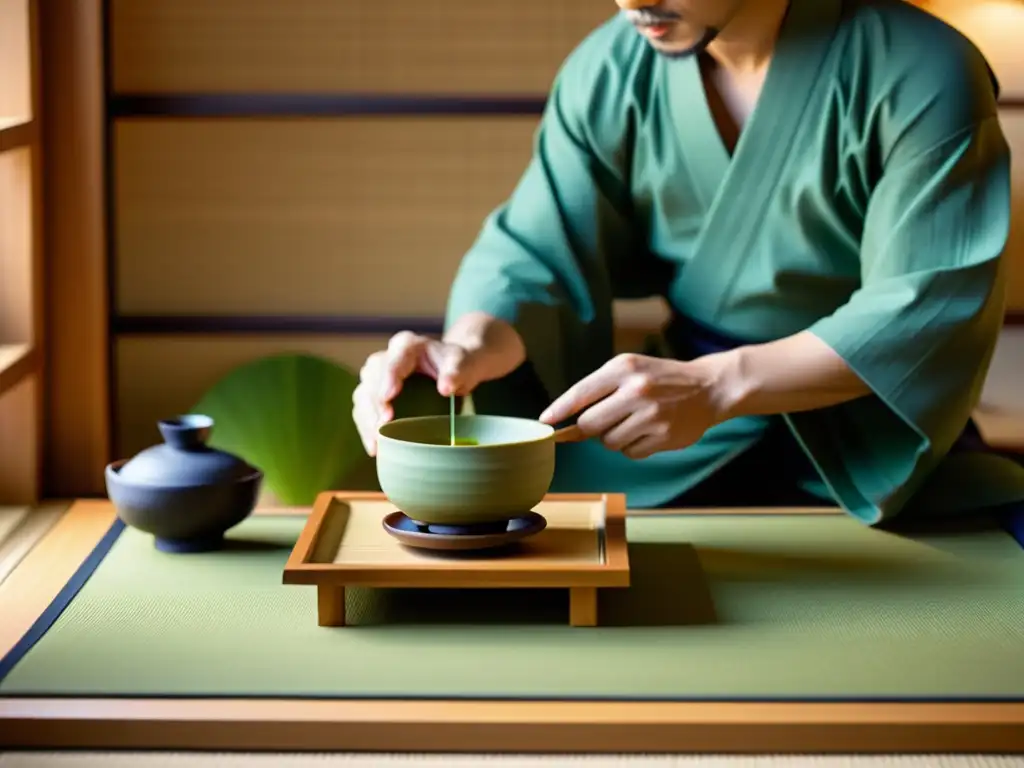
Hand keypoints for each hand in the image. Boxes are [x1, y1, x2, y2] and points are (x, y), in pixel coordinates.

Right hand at [352, 331, 485, 455]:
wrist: (453, 370)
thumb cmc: (458, 365)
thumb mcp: (464, 364)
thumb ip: (457, 371)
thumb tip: (446, 388)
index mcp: (407, 346)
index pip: (393, 361)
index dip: (387, 379)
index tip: (387, 399)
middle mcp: (387, 358)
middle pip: (371, 379)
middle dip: (374, 404)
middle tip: (382, 427)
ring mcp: (378, 376)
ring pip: (363, 395)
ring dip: (366, 420)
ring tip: (375, 444)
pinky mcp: (374, 394)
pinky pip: (364, 411)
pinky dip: (367, 429)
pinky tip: (375, 448)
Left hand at [538, 353, 725, 459]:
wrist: (708, 388)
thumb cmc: (660, 378)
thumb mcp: (630, 370)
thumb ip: (597, 390)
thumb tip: (564, 422)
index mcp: (623, 368)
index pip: (581, 393)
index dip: (559, 410)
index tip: (544, 423)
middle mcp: (636, 389)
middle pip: (589, 425)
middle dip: (590, 428)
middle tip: (605, 421)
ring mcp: (651, 414)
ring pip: (609, 442)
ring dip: (614, 438)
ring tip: (633, 422)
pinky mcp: (664, 436)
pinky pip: (630, 453)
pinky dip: (633, 447)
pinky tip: (648, 432)